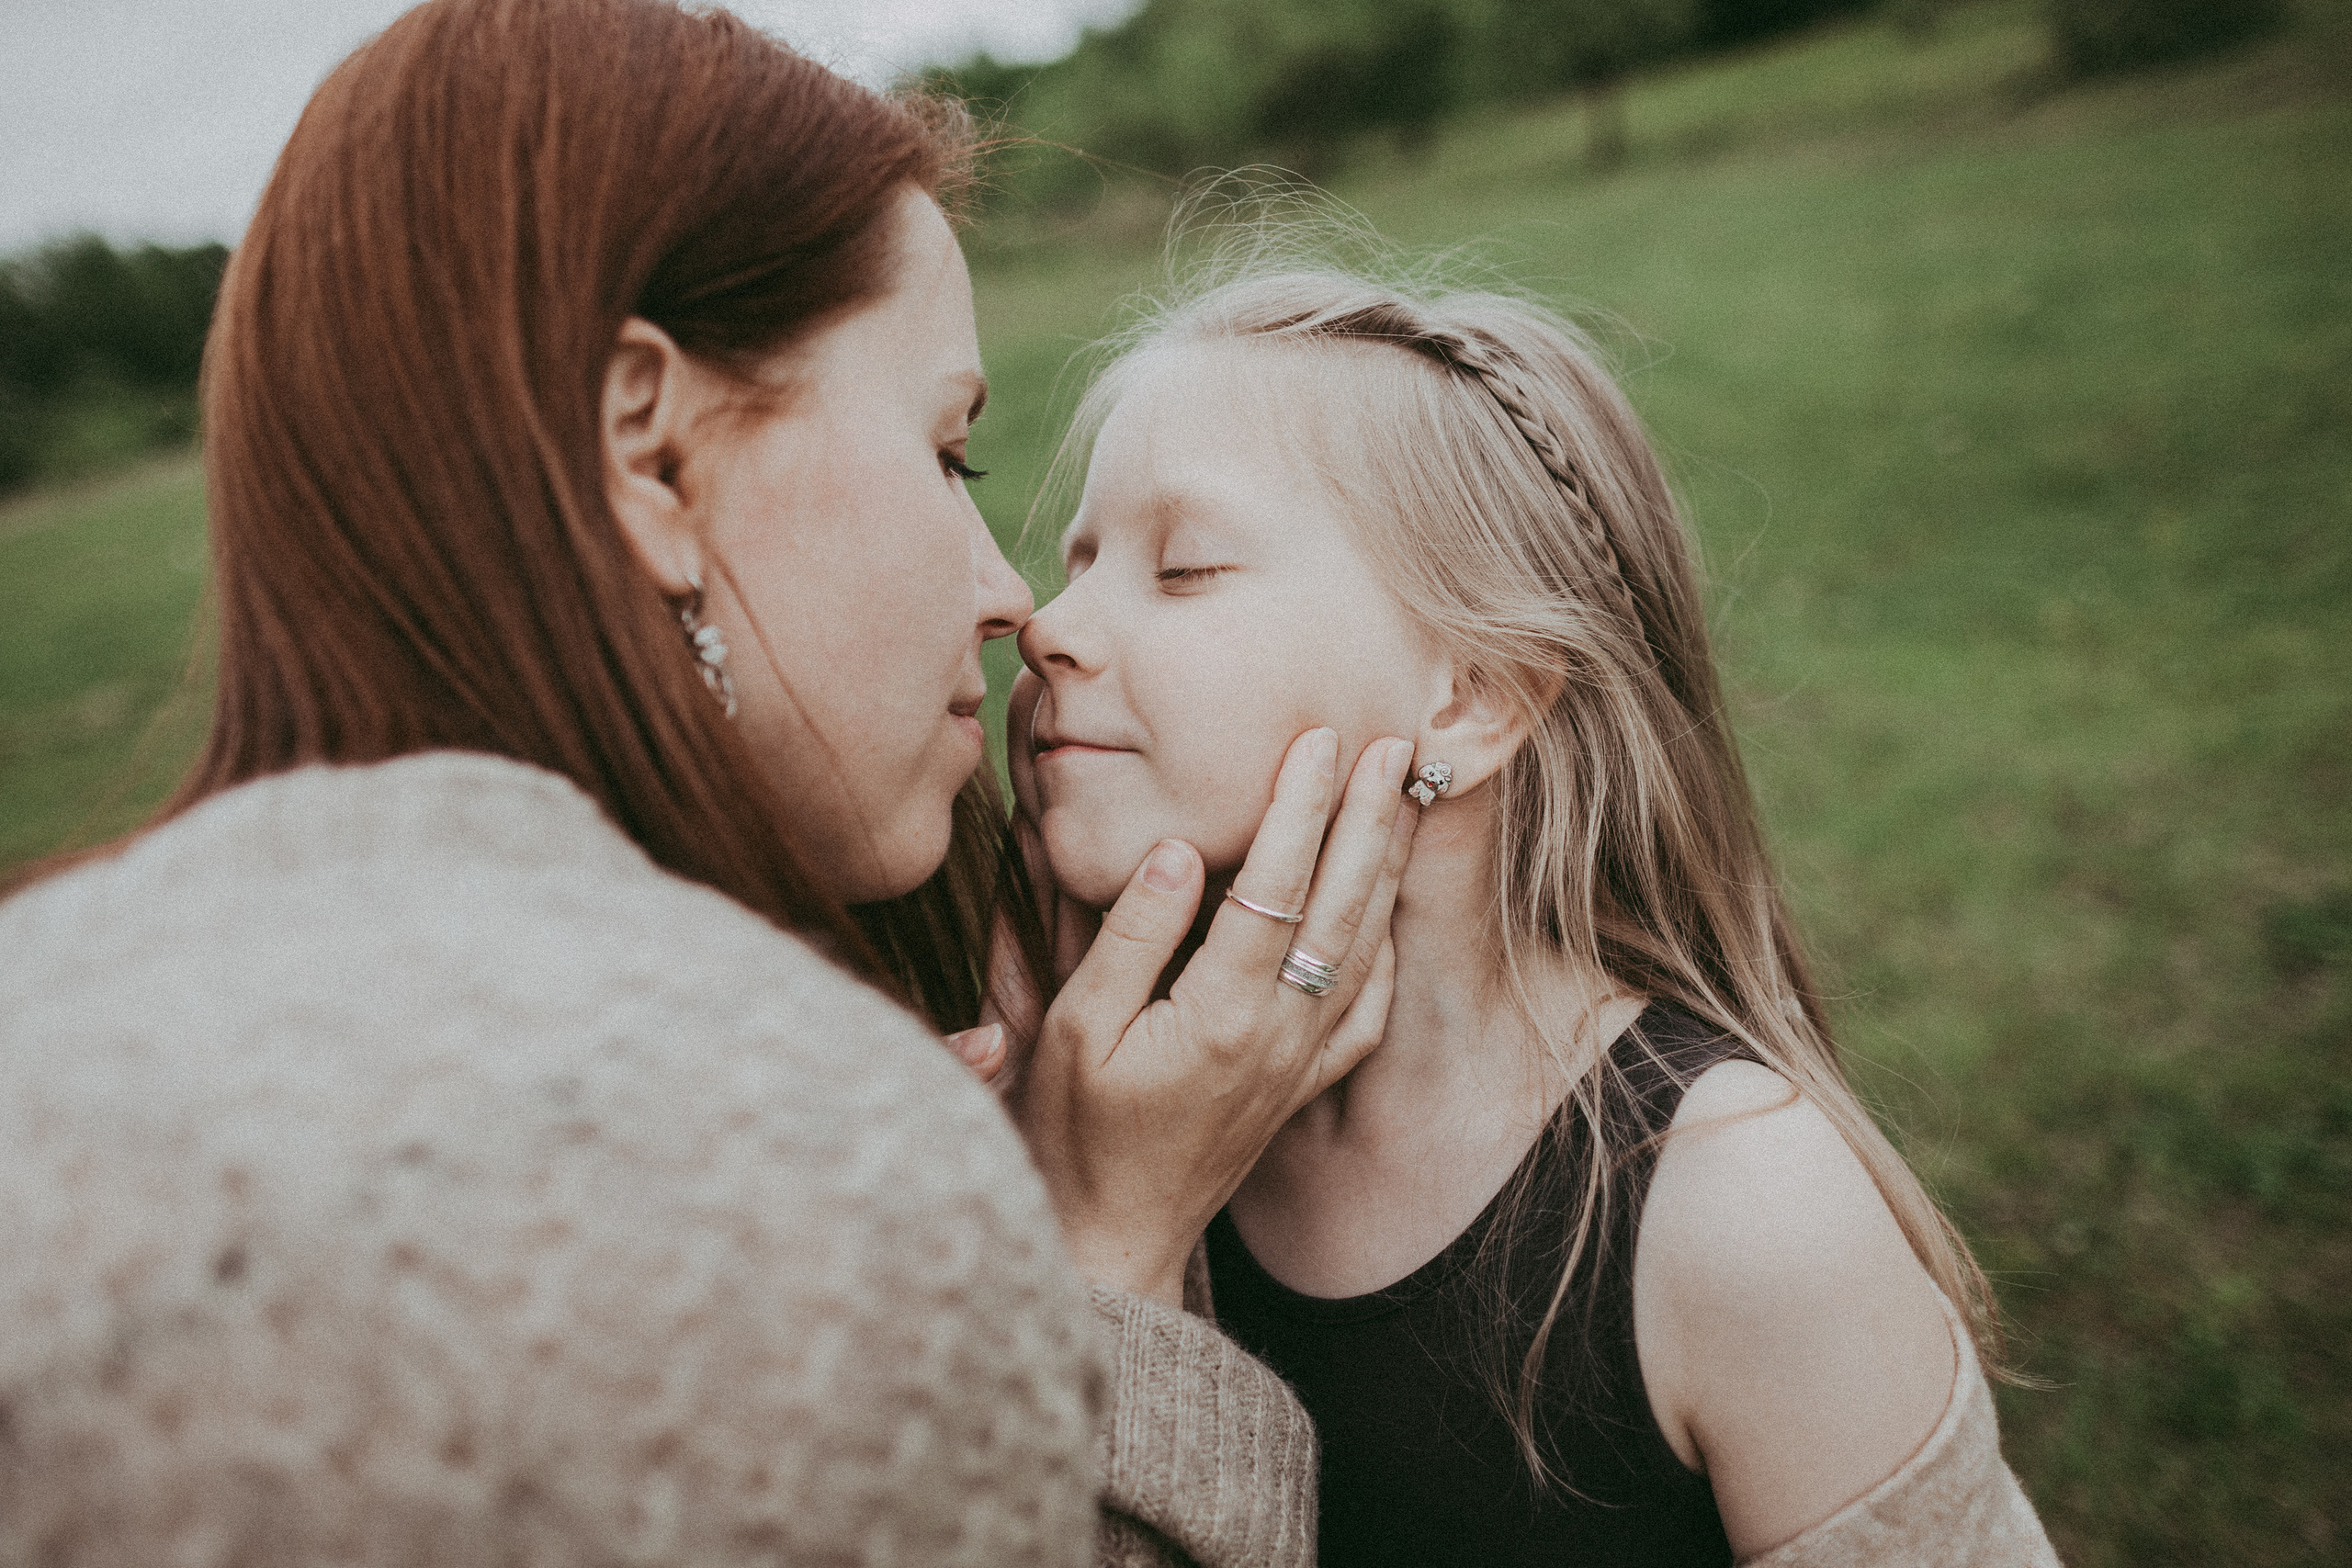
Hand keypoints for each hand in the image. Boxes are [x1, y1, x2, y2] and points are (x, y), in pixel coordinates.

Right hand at [1006, 715, 1419, 1304]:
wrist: (1112, 1237)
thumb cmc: (1075, 1133)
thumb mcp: (1076, 1029)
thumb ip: (1131, 935)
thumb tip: (1179, 847)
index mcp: (1222, 1013)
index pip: (1274, 883)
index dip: (1299, 806)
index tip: (1317, 739)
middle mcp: (1280, 1034)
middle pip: (1341, 904)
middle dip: (1368, 816)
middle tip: (1392, 742)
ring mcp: (1301, 1061)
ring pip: (1365, 947)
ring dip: (1386, 866)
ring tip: (1404, 798)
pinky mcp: (1304, 1085)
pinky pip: (1368, 1009)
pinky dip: (1388, 950)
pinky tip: (1392, 911)